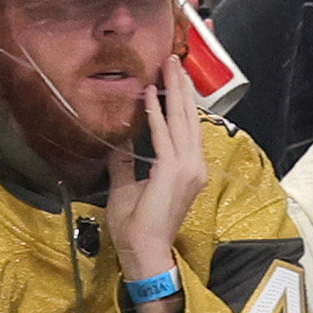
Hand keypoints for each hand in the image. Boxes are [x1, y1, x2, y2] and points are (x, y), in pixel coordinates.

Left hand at [102, 55, 209, 289]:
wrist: (145, 252)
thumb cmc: (138, 228)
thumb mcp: (128, 188)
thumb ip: (126, 165)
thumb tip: (118, 145)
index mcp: (188, 169)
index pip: (186, 128)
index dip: (181, 101)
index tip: (174, 78)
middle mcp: (194, 166)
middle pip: (189, 118)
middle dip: (181, 87)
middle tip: (173, 60)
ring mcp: (187, 168)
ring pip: (182, 120)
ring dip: (173, 91)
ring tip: (168, 66)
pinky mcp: (173, 172)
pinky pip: (163, 136)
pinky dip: (155, 114)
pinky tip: (149, 94)